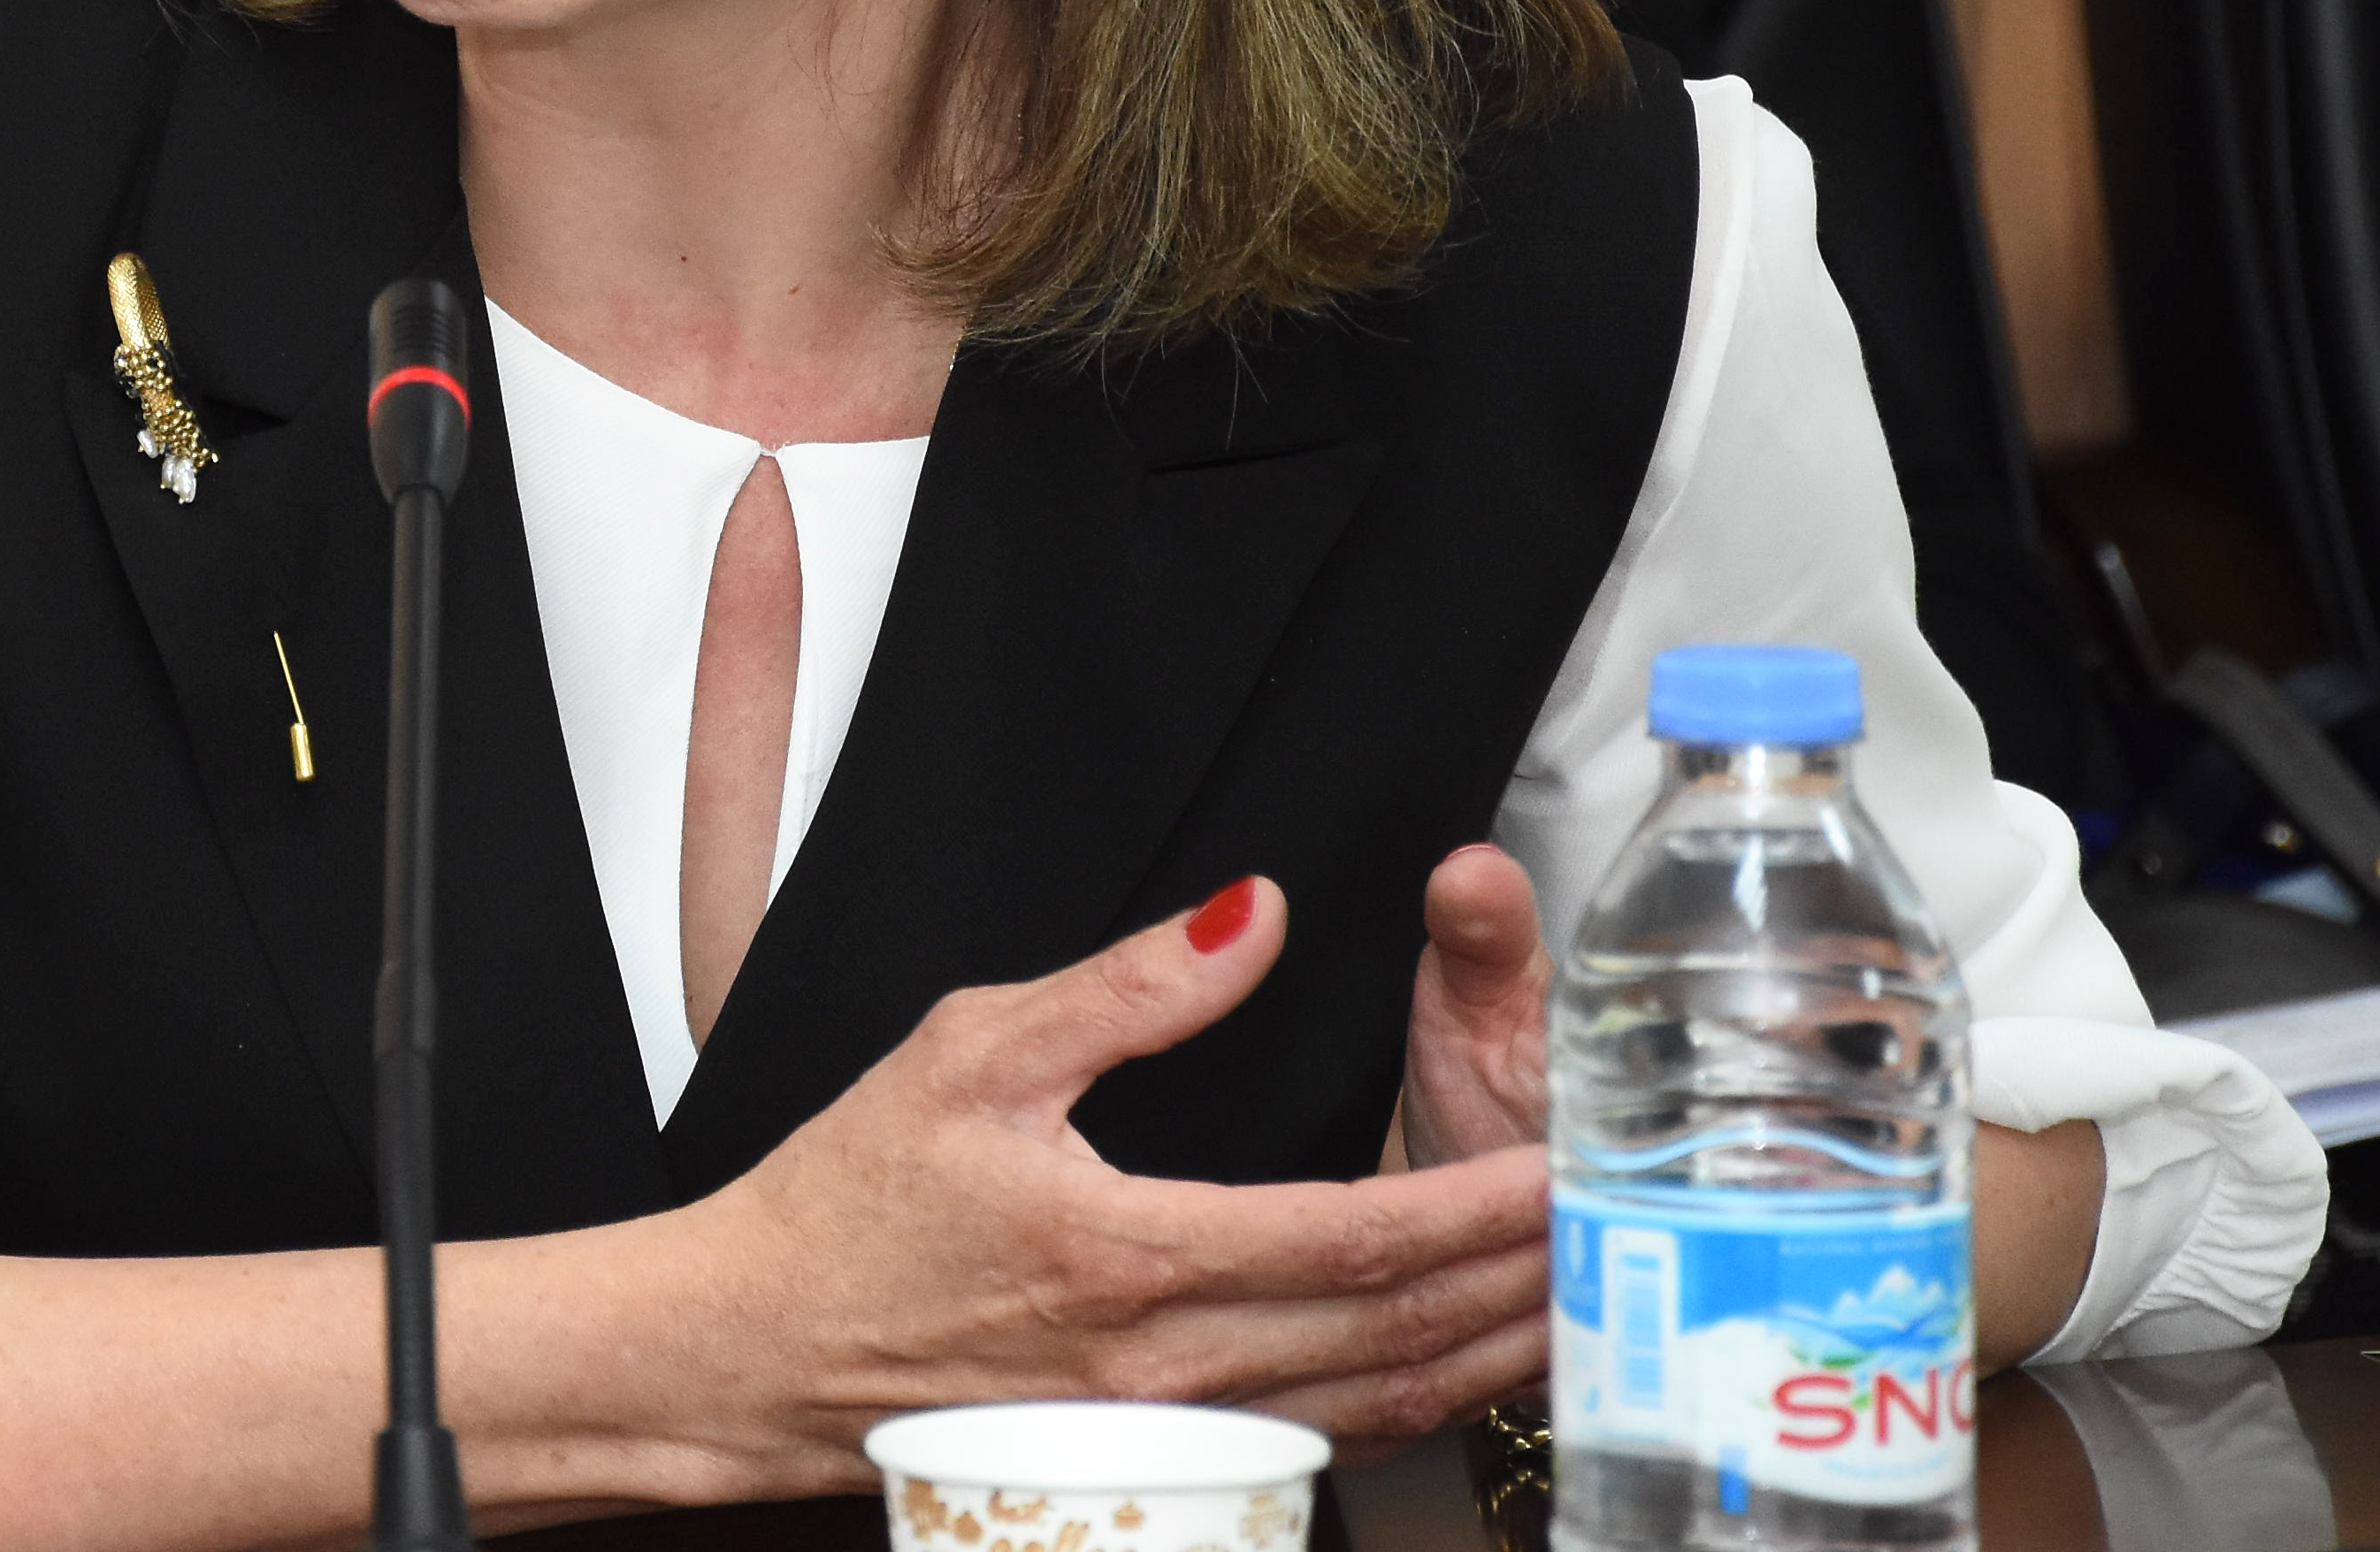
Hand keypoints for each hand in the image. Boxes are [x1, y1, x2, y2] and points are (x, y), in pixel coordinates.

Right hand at [688, 877, 1552, 1471]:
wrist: (757, 1345)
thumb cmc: (846, 1206)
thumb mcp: (969, 1050)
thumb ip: (1128, 987)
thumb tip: (1250, 918)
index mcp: (1129, 1254)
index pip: (1356, 1234)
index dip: (1479, 1203)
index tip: (1565, 1163)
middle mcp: (1164, 1363)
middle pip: (1396, 1329)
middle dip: (1523, 1279)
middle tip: (1622, 1231)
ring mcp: (1164, 1430)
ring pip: (1375, 1403)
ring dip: (1489, 1355)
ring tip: (1579, 1302)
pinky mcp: (1152, 1460)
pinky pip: (1320, 1442)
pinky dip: (1412, 1407)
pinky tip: (1458, 1373)